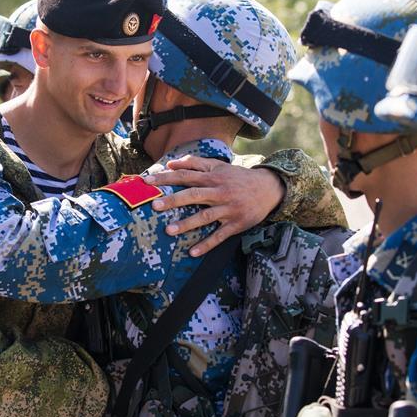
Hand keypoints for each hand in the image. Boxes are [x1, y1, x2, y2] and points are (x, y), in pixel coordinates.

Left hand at [144, 155, 285, 255]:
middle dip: (174, 200)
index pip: (185, 176)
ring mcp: (228, 209)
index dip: (166, 178)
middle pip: (193, 195)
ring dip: (187, 224)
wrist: (268, 188)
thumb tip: (170, 164)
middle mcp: (219, 192)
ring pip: (205, 217)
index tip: (148, 182)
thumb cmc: (237, 177)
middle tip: (154, 206)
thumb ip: (194, 163)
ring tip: (169, 230)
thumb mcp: (218, 166)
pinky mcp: (236, 224)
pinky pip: (220, 236)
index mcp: (212, 177)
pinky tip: (192, 252)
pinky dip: (207, 244)